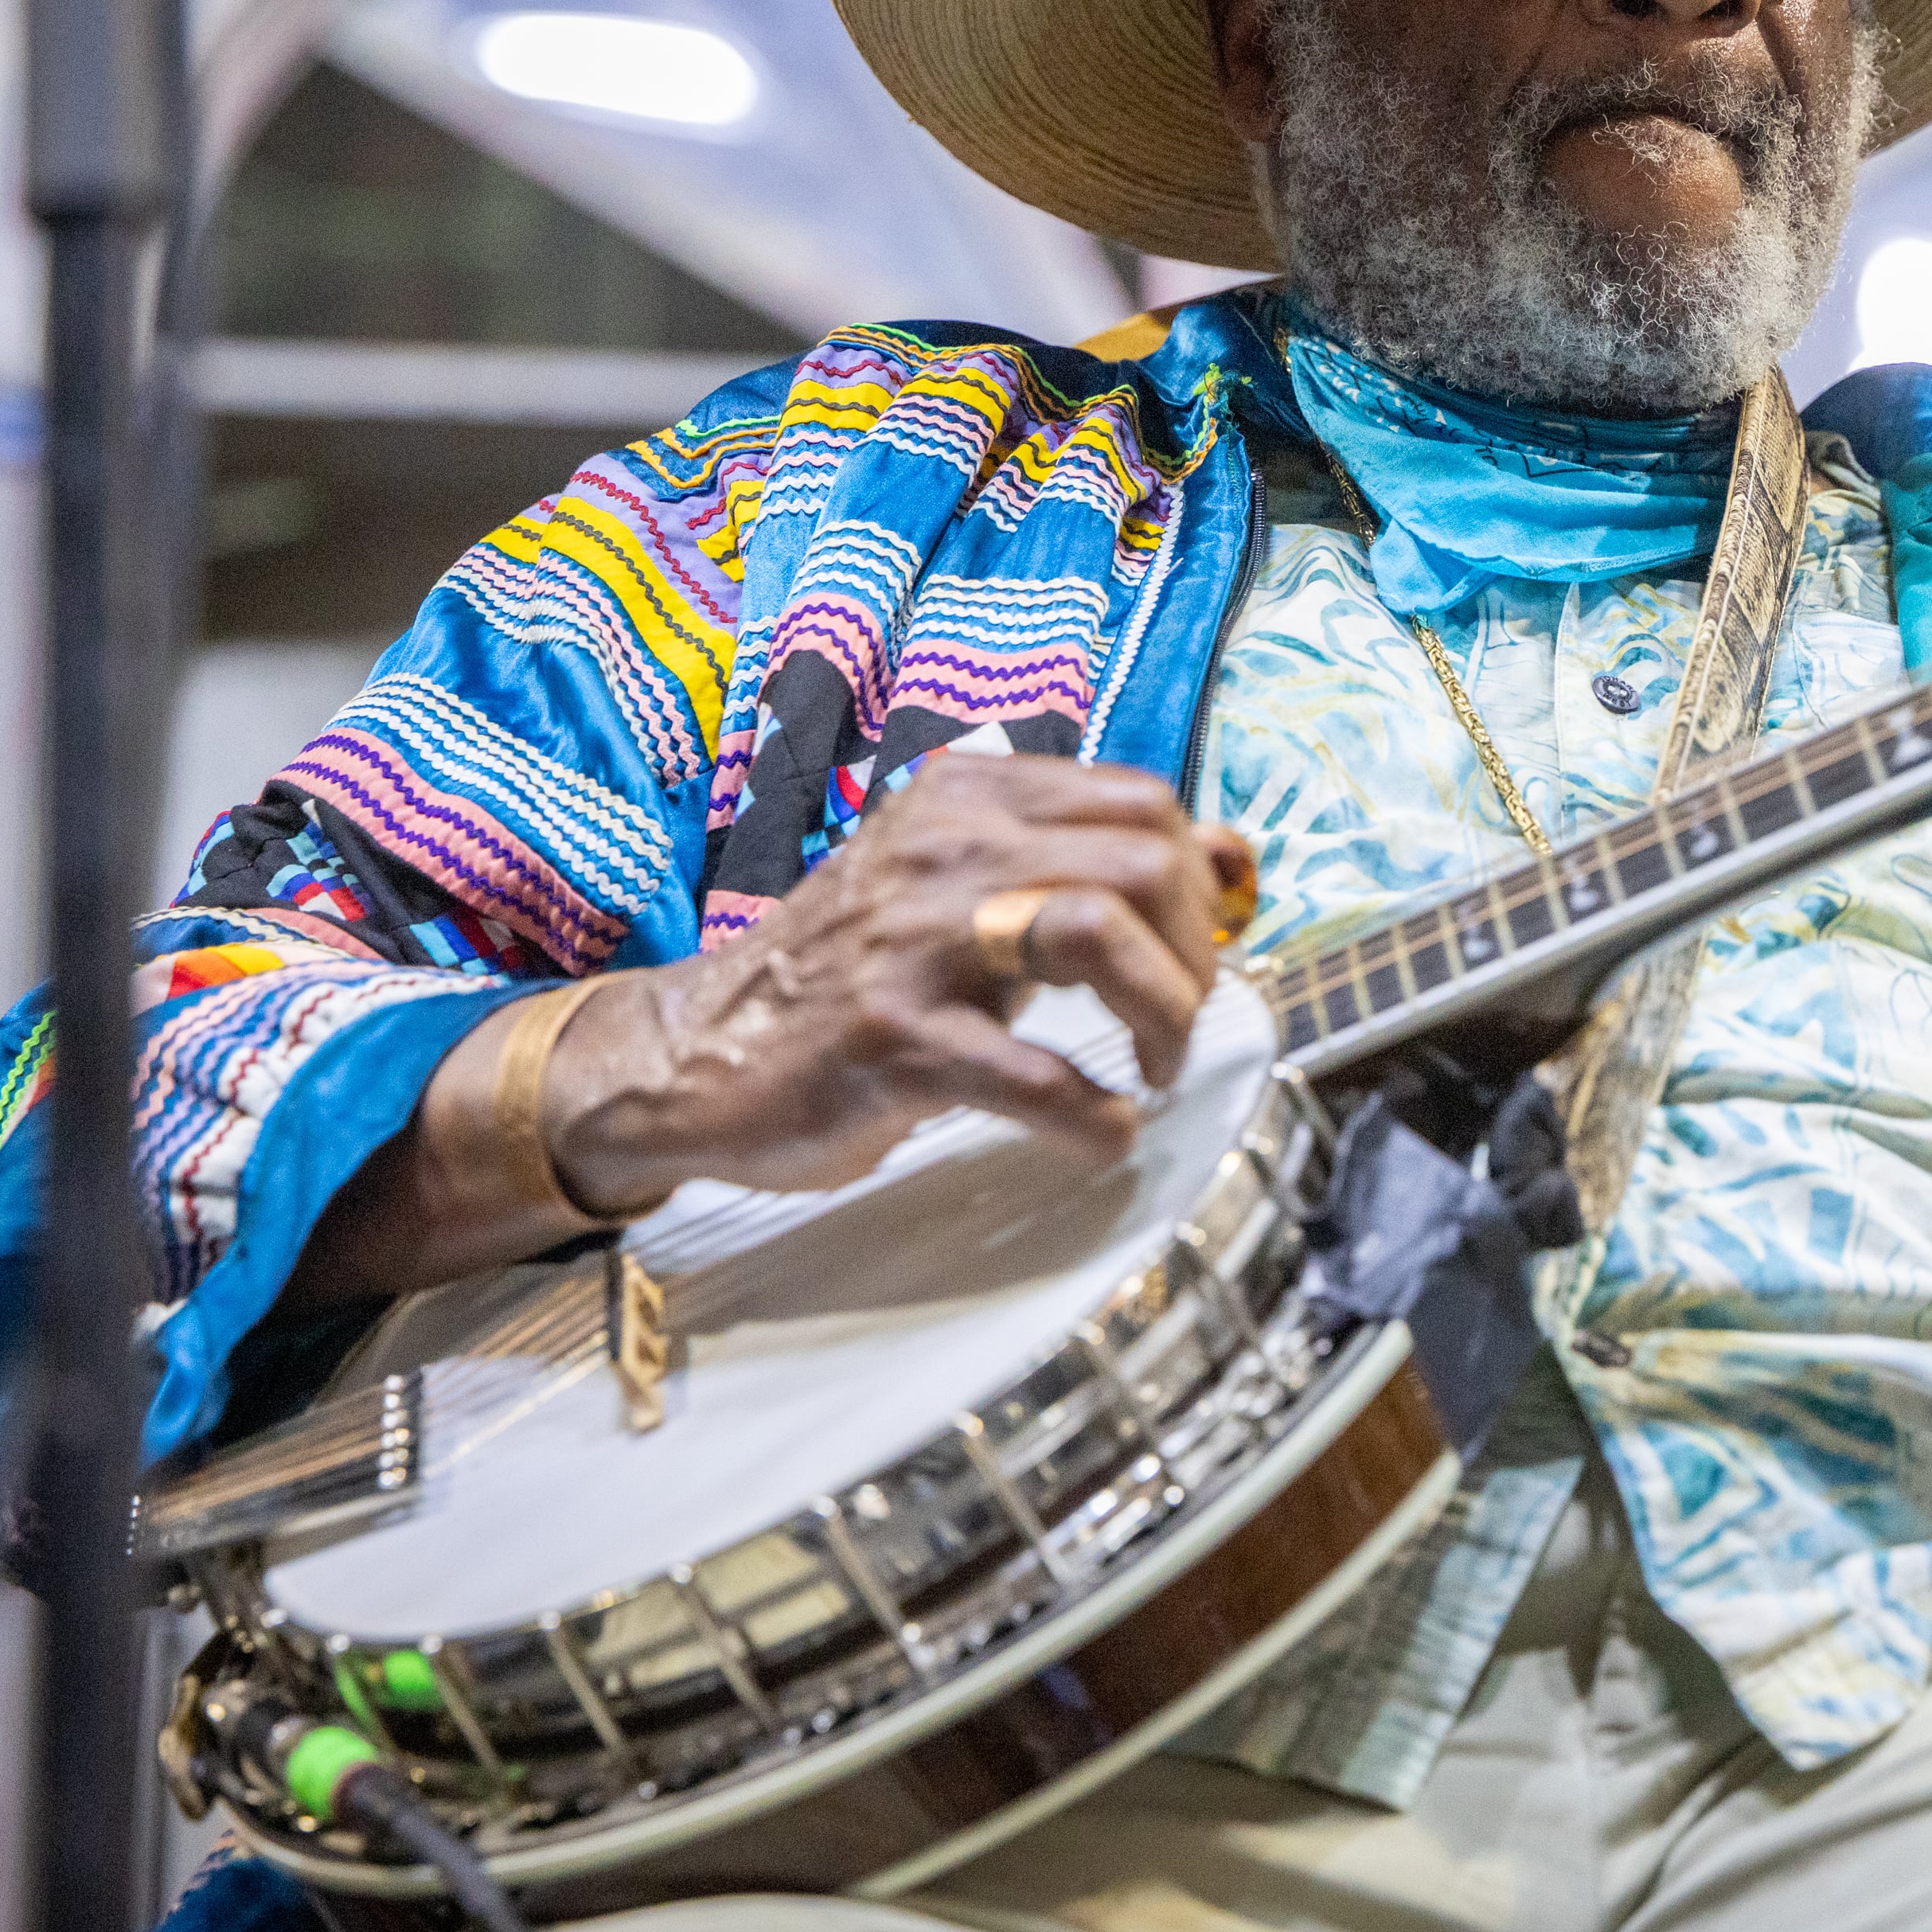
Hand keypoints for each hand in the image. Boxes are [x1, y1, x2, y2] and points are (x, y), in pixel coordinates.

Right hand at [292, 756, 1251, 1303]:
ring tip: (1156, 1067)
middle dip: (1195, 954)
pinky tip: (1100, 1133)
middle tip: (1178, 1024)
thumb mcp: (967, 887)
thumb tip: (1235, 859)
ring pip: (1097, 931)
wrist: (696, 1050)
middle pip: (1142, 860)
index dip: (1202, 882)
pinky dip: (1095, 1115)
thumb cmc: (853, 975)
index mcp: (970, 799)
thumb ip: (1084, 862)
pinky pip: (1033, 1072)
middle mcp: (944, 848)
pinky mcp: (890, 1039)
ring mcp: (912, 941)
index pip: (1146, 804)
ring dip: (1163, 1011)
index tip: (1203, 948)